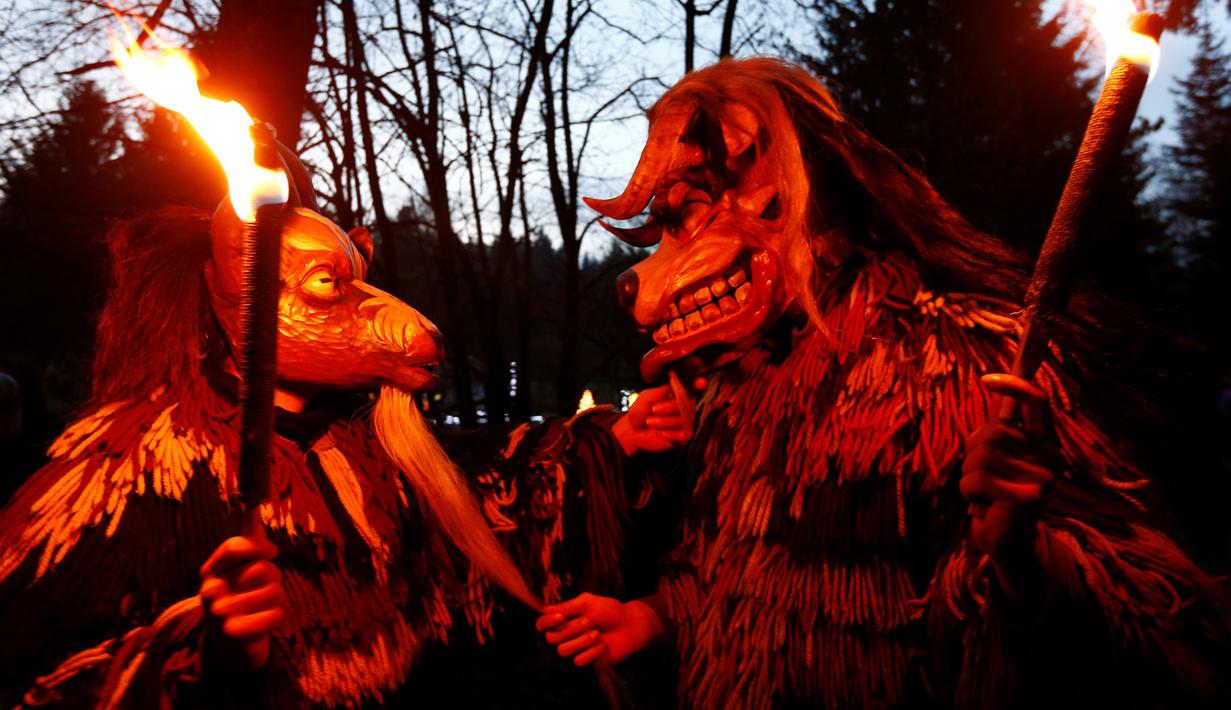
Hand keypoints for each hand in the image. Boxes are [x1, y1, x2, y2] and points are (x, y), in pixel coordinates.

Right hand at [199, 531, 286, 669]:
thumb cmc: (239, 598)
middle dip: (274, 578)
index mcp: (210, 571)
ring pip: (275, 591)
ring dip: (278, 600)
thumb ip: (247, 541)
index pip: (236, 545)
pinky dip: (278, 617)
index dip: (261, 546)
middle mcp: (210, 590)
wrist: (228, 645)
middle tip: (263, 591)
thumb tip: (253, 506)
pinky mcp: (235, 633)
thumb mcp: (237, 570)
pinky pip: (277, 614)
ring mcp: (220, 613)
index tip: (272, 552)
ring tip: (262, 608)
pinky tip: (265, 622)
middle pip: (263, 569)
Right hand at [535, 593, 664, 666]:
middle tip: (588, 621)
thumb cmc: (609, 611)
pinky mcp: (586, 661)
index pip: (542, 624)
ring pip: (563, 651)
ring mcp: (575, 649)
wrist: (630, 626)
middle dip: (570, 630)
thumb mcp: (588, 602)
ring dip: (581, 641)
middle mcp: (566, 635)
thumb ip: (567, 606)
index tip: (561, 617)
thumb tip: (544, 609)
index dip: (546, 622)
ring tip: (597, 634)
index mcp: (564, 620)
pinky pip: (578, 661)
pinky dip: (591, 652)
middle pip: (552, 639)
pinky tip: (602, 645)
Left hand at [610, 378, 706, 456]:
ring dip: (663, 421)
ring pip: (682, 419)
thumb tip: (674, 379)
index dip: (697, 385)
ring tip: (650, 422)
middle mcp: (685, 406)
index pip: (691, 388)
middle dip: (668, 407)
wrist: (633, 430)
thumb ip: (661, 390)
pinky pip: (683, 434)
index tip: (701, 382)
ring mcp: (686, 421)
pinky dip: (670, 434)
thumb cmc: (641, 411)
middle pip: (685, 404)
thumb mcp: (647, 397)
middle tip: (654, 409)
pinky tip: (661, 433)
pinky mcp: (684, 436)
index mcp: (677, 394)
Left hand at [960, 374, 1059, 595]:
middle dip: (974, 451)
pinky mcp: (1024, 498)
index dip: (1014, 385)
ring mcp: (1039, 478)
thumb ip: (1000, 434)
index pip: (1038, 403)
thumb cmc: (999, 495)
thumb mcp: (1003, 460)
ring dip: (969, 475)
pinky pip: (975, 479)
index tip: (986, 379)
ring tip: (984, 492)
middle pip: (994, 430)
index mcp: (1046, 443)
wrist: (1010, 543)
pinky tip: (982, 505)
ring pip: (980, 456)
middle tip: (980, 475)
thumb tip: (993, 388)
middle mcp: (1049, 457)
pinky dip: (968, 492)